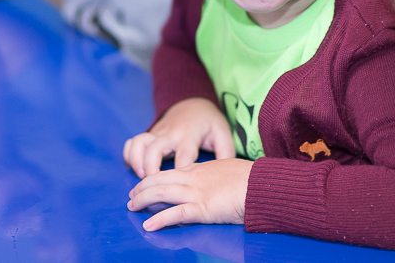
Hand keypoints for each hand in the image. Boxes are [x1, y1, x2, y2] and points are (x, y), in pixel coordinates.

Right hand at [123, 98, 235, 178]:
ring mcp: (157, 133)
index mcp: (190, 135)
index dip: (180, 174)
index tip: (180, 189)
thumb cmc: (209, 123)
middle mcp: (171, 134)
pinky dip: (129, 155)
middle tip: (152, 186)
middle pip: (155, 149)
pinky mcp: (149, 135)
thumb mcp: (222, 133)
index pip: (183, 156)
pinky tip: (134, 168)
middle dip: (151, 168)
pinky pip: (132, 143)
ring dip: (136, 161)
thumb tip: (225, 175)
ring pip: (139, 143)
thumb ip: (226, 152)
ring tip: (142, 177)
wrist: (193, 103)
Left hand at [127, 157, 253, 229]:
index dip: (155, 177)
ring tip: (132, 207)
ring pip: (161, 193)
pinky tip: (149, 225)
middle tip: (131, 196)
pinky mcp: (202, 208)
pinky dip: (160, 219)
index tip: (145, 183)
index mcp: (203, 168)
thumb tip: (213, 186)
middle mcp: (195, 178)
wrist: (262, 184)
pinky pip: (176, 214)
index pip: (172, 171)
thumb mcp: (230, 171)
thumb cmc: (253, 179)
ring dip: (143, 200)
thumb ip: (217, 177)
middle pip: (160, 179)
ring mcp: (197, 192)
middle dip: (142, 187)